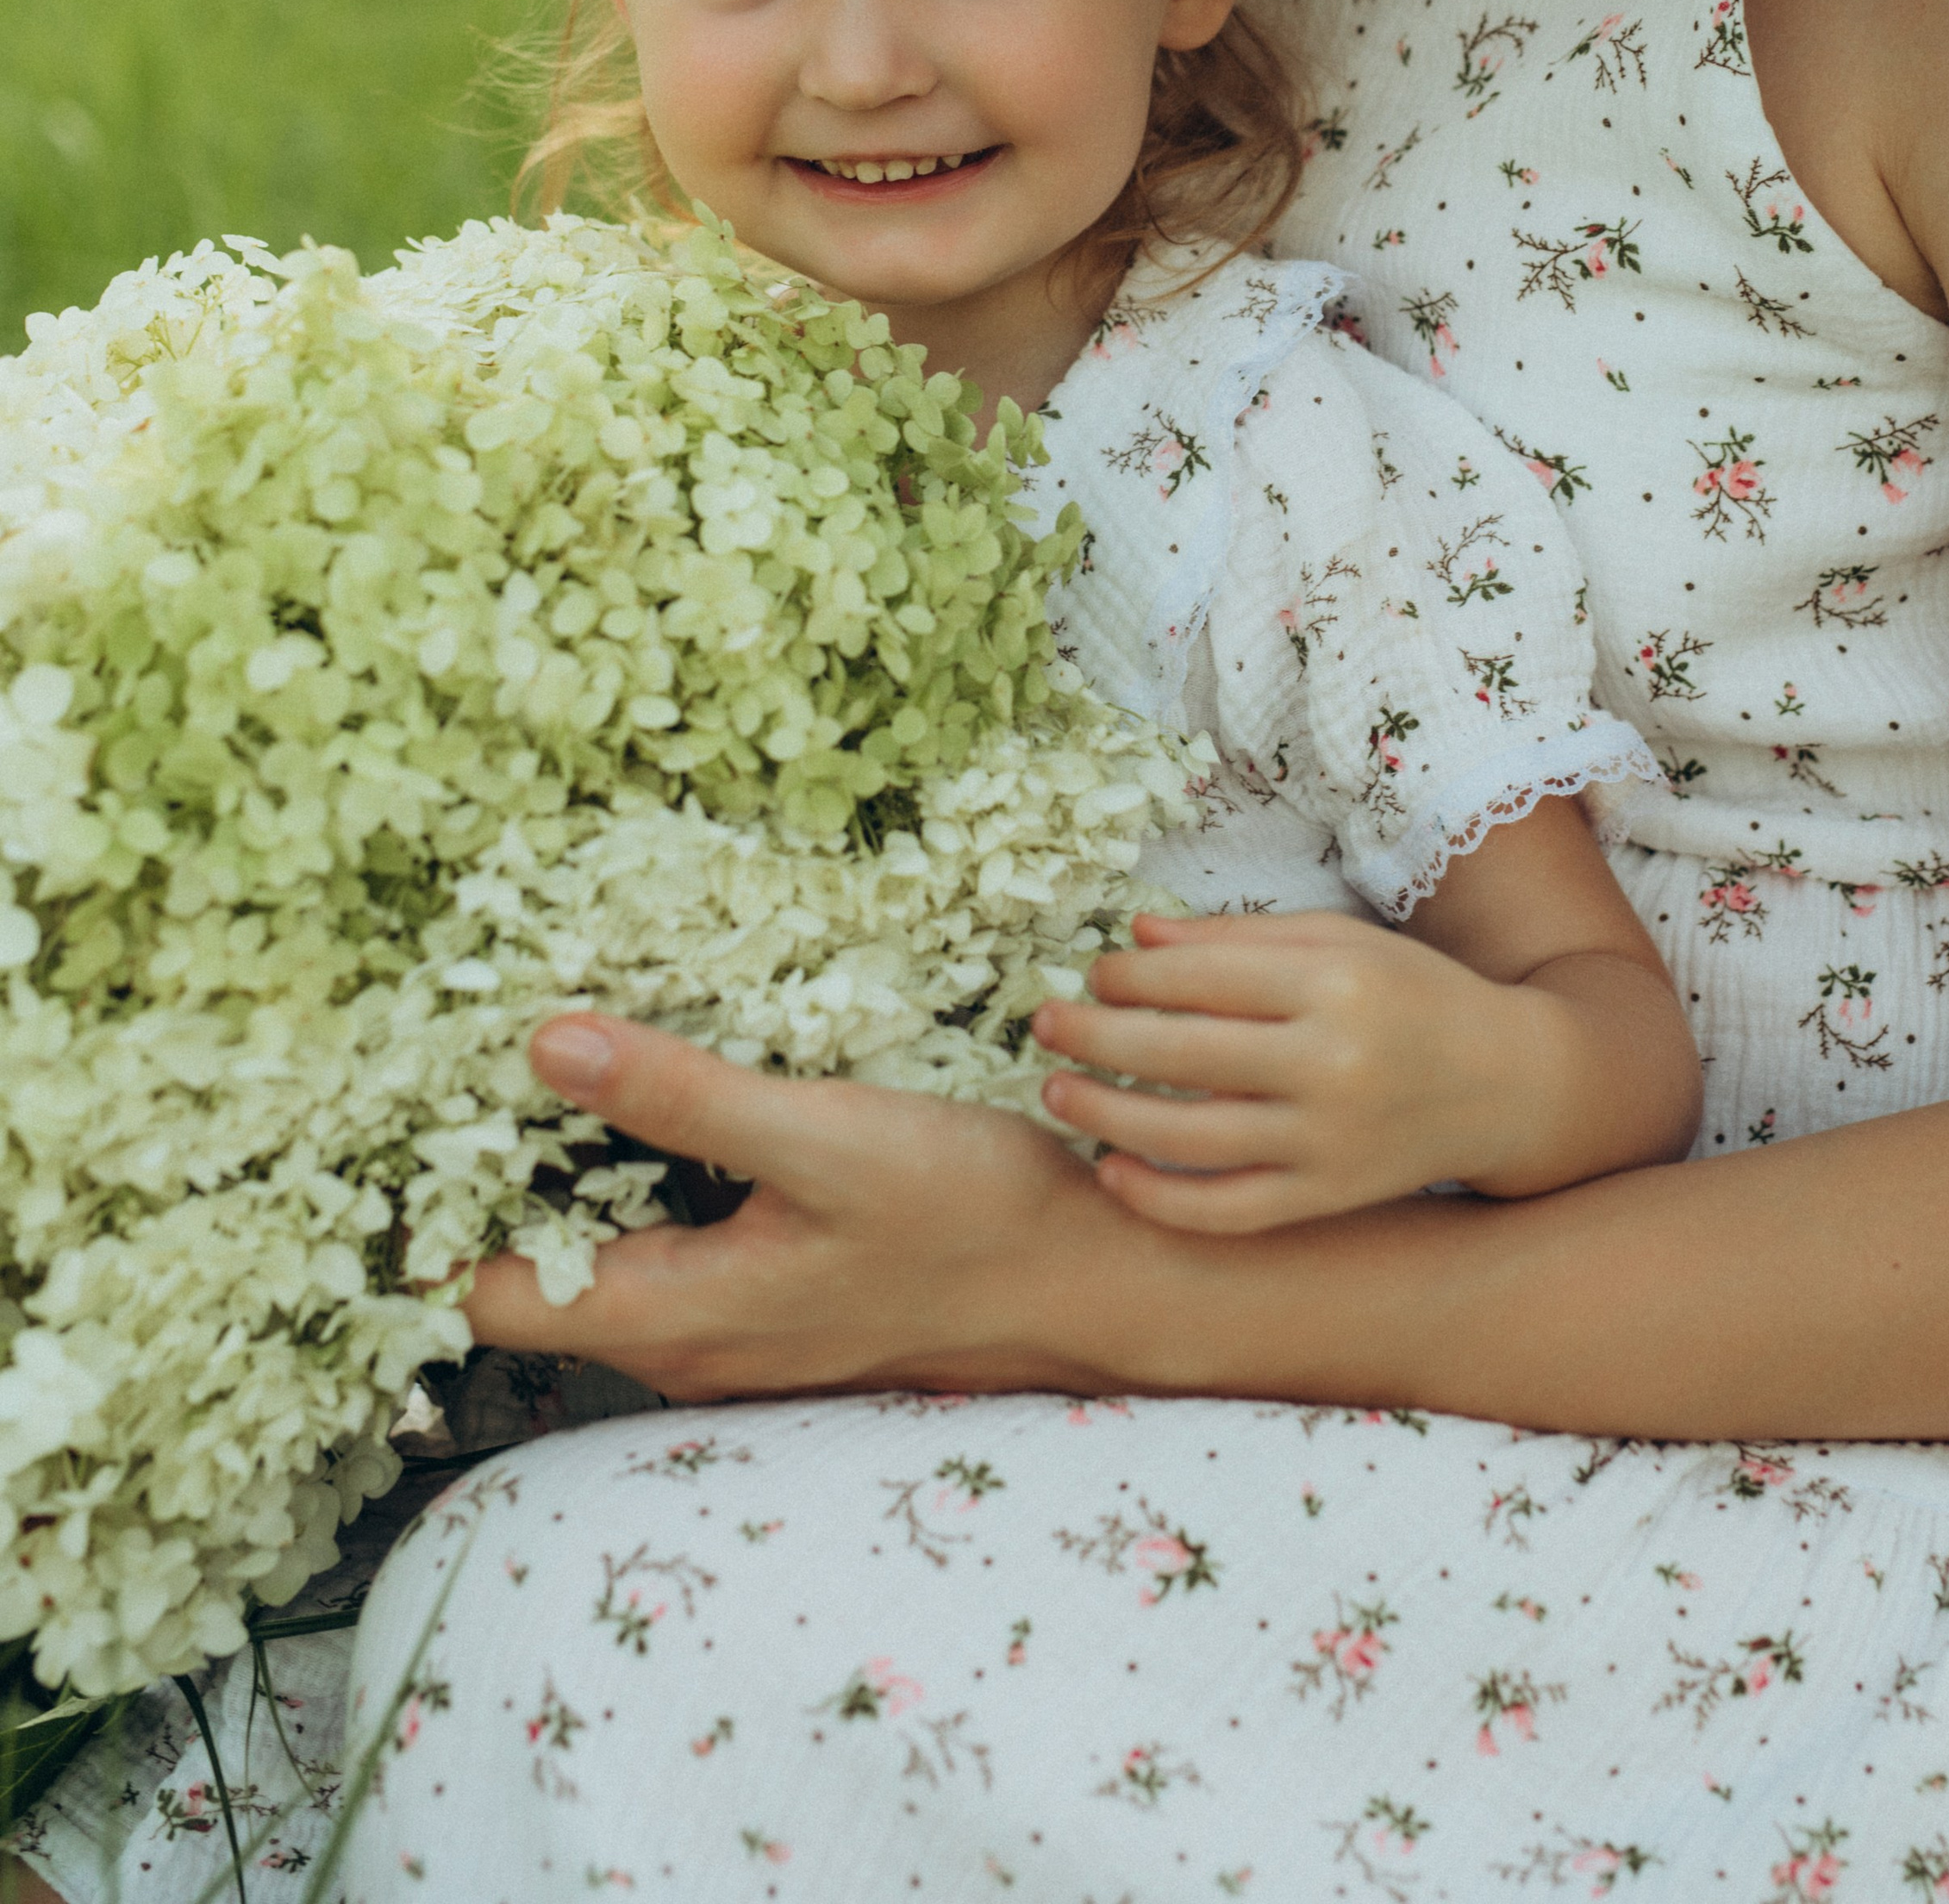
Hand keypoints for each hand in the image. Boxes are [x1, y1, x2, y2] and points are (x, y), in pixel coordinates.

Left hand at [464, 1013, 1121, 1401]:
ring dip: (567, 1169)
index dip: (434, 1211)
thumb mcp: (823, 1135)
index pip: (481, 1296)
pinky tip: (661, 1101)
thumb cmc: (968, 1215)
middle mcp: (684, 1345)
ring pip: (599, 1257)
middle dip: (491, 1175)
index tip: (416, 1105)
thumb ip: (682, 1096)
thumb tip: (544, 1045)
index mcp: (674, 1317)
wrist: (1089, 1278)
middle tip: (468, 1050)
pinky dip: (637, 1178)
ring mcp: (729, 1332)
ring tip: (547, 1057)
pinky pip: (663, 1247)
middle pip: (529, 1275)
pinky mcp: (771, 1304)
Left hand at [1033, 912, 1547, 1231]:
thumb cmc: (1410, 994)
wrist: (1506, 1083)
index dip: (1131, 978)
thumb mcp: (1337, 941)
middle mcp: (1331, 1064)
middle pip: (1181, 1054)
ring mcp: (1328, 1142)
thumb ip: (1236, 937)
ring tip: (1058, 1091)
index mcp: (1334, 985)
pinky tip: (1111, 1171)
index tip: (1094, 975)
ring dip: (1107, 1114)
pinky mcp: (1327, 1199)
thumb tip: (1135, 937)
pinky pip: (1227, 1209)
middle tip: (1045, 1025)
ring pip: (1190, 1137)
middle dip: (1097, 1038)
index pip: (1203, 978)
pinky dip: (1160, 1199)